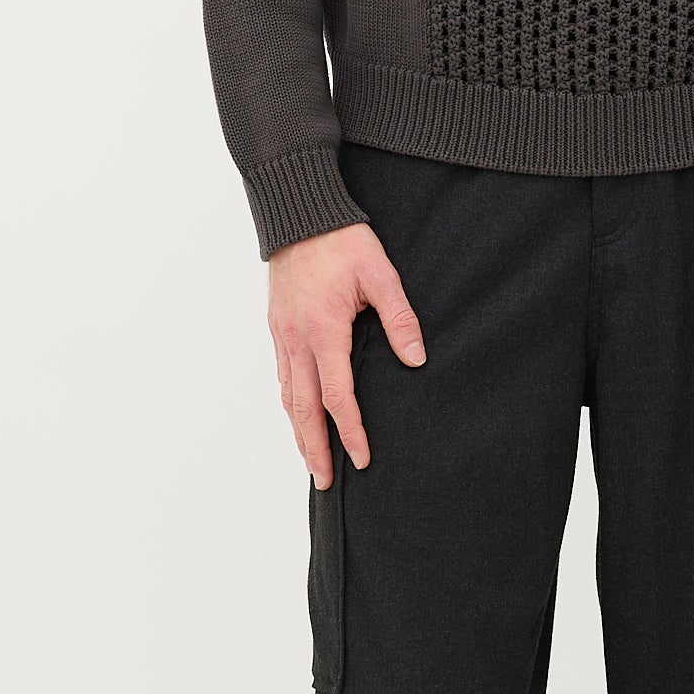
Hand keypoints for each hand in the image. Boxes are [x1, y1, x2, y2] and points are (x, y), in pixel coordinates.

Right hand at [268, 222, 425, 485]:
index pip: (337, 396)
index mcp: (323, 330)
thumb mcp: (380, 274)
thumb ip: (399, 318)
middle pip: (304, 409)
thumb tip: (416, 359)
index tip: (362, 459)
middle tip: (325, 482)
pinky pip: (282, 377)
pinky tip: (299, 417)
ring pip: (288, 396)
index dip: (351, 432)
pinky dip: (290, 404)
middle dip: (315, 449)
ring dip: (299, 432)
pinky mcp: (277, 327)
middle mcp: (297, 339)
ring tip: (311, 460)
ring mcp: (283, 335)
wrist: (298, 212)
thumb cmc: (341, 239)